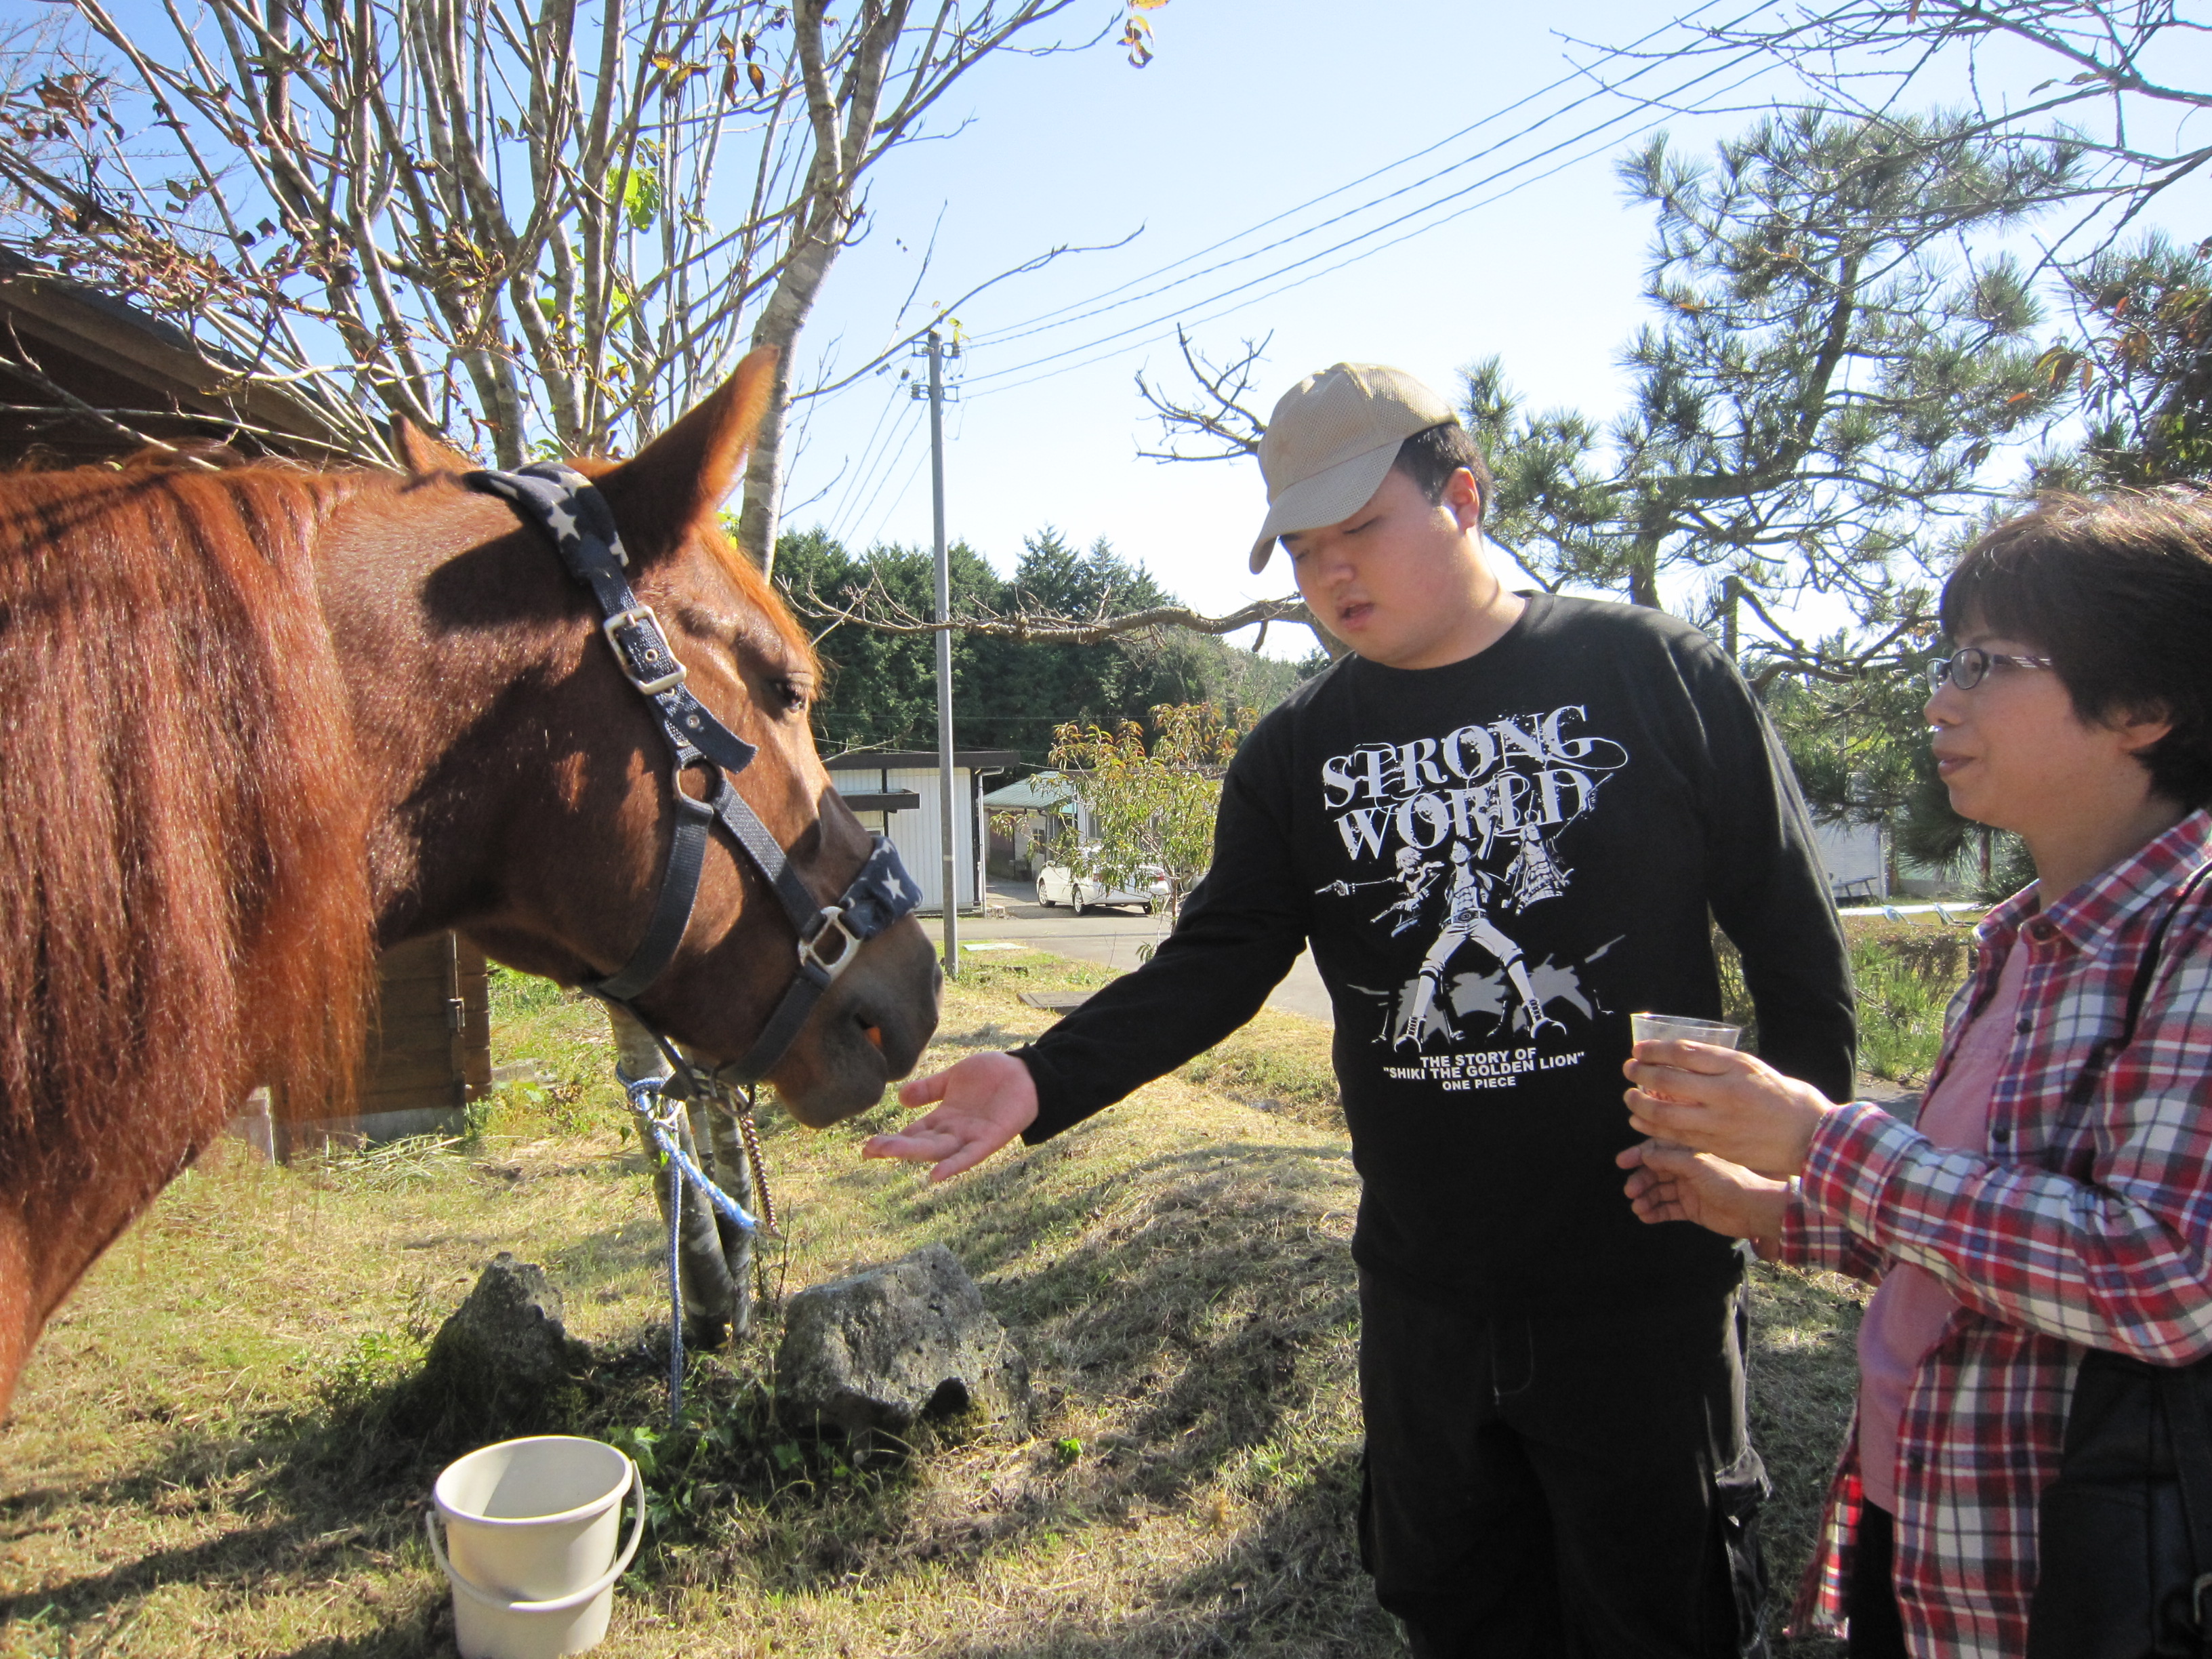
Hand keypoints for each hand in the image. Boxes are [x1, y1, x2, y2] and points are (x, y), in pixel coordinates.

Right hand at [861, 1050, 1038, 1181]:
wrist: (1026, 1072)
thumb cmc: (992, 1075)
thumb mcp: (953, 1079)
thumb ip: (929, 1089)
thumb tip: (901, 1098)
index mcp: (944, 1118)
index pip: (913, 1133)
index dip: (891, 1140)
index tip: (867, 1148)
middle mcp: (954, 1131)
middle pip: (920, 1144)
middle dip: (895, 1148)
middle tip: (869, 1150)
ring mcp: (971, 1136)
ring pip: (938, 1149)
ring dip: (914, 1153)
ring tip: (889, 1153)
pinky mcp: (990, 1138)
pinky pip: (970, 1156)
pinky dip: (953, 1165)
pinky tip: (935, 1175)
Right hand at [1616, 1139, 1790, 1246]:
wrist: (1754, 1210)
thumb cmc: (1729, 1181)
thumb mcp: (1697, 1165)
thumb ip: (1669, 1159)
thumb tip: (1644, 1154)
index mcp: (1689, 1153)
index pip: (1658, 1150)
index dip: (1639, 1155)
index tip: (1622, 1163)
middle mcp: (1687, 1169)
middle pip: (1655, 1172)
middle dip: (1641, 1180)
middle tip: (1630, 1191)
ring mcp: (1689, 1190)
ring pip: (1659, 1192)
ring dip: (1646, 1198)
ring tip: (1638, 1208)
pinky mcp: (1691, 1209)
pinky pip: (1668, 1209)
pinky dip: (1656, 1212)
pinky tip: (1645, 1216)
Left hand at [1621, 1040, 1832, 1177]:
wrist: (1811, 1136)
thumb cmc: (1783, 1096)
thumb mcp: (1754, 1067)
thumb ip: (1719, 1063)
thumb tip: (1681, 1056)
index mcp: (1736, 1067)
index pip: (1684, 1053)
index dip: (1655, 1050)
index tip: (1639, 1049)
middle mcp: (1726, 1093)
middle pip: (1669, 1081)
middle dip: (1642, 1074)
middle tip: (1628, 1070)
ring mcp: (1721, 1122)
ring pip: (1667, 1113)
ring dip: (1641, 1104)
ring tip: (1629, 1097)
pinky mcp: (1719, 1146)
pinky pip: (1677, 1137)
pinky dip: (1654, 1128)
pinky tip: (1640, 1121)